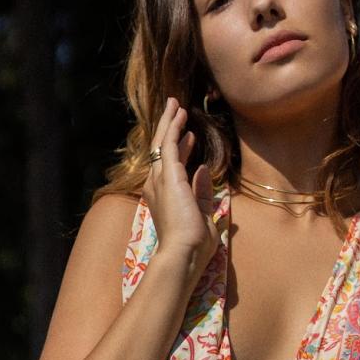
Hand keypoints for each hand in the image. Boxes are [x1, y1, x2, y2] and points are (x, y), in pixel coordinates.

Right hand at [142, 96, 217, 281]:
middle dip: (169, 129)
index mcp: (165, 199)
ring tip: (175, 105)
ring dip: (169, 123)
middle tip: (174, 110)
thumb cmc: (193, 246)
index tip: (190, 137)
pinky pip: (169, 144)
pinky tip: (179, 113)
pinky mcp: (168, 176)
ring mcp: (160, 181)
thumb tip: (203, 170)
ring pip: (162, 143)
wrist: (183, 255)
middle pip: (161, 151)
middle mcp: (157, 187)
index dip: (182, 150)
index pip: (172, 168)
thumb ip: (202, 193)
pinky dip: (174, 127)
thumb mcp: (202, 216)